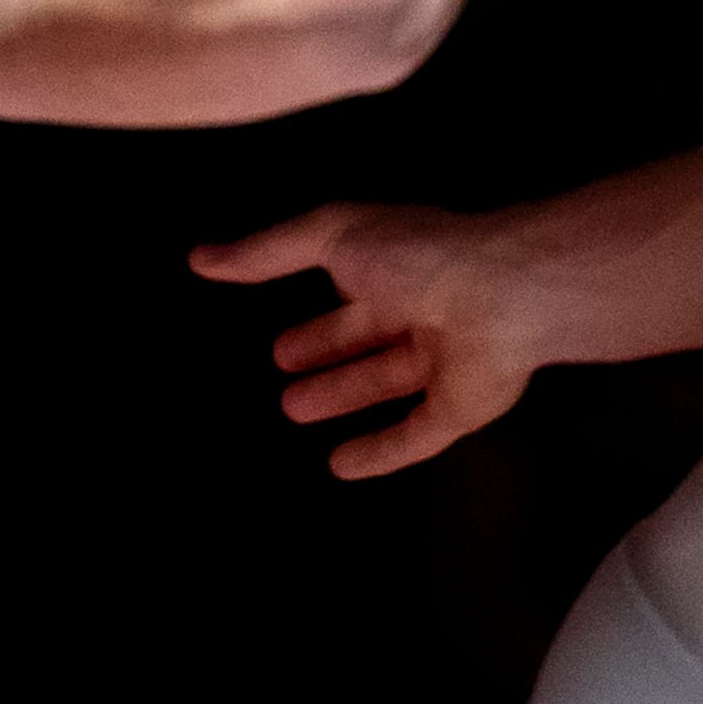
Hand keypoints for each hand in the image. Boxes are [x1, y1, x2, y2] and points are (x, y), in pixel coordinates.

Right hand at [190, 200, 538, 478]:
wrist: (501, 295)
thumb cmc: (415, 255)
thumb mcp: (331, 235)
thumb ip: (267, 250)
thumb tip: (200, 258)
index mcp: (393, 267)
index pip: (347, 293)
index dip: (315, 318)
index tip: (276, 339)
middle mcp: (419, 312)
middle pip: (365, 340)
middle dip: (327, 354)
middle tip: (282, 373)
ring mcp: (443, 363)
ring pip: (386, 385)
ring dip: (343, 398)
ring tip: (294, 411)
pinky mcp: (459, 409)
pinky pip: (414, 436)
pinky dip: (378, 453)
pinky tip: (340, 468)